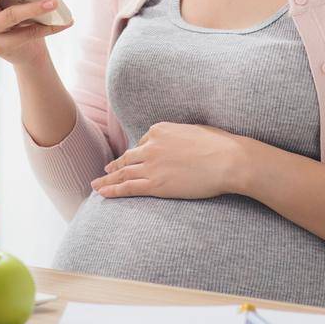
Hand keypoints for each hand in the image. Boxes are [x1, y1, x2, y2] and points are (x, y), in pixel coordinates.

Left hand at [89, 123, 247, 199]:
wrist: (228, 160)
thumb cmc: (220, 145)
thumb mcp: (194, 131)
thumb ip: (179, 136)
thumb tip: (180, 143)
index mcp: (160, 130)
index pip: (142, 143)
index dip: (135, 154)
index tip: (129, 160)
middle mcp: (151, 146)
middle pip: (127, 158)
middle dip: (114, 166)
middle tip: (104, 171)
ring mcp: (151, 165)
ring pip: (122, 173)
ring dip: (107, 179)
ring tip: (96, 184)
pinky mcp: (155, 184)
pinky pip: (128, 187)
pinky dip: (113, 190)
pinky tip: (102, 193)